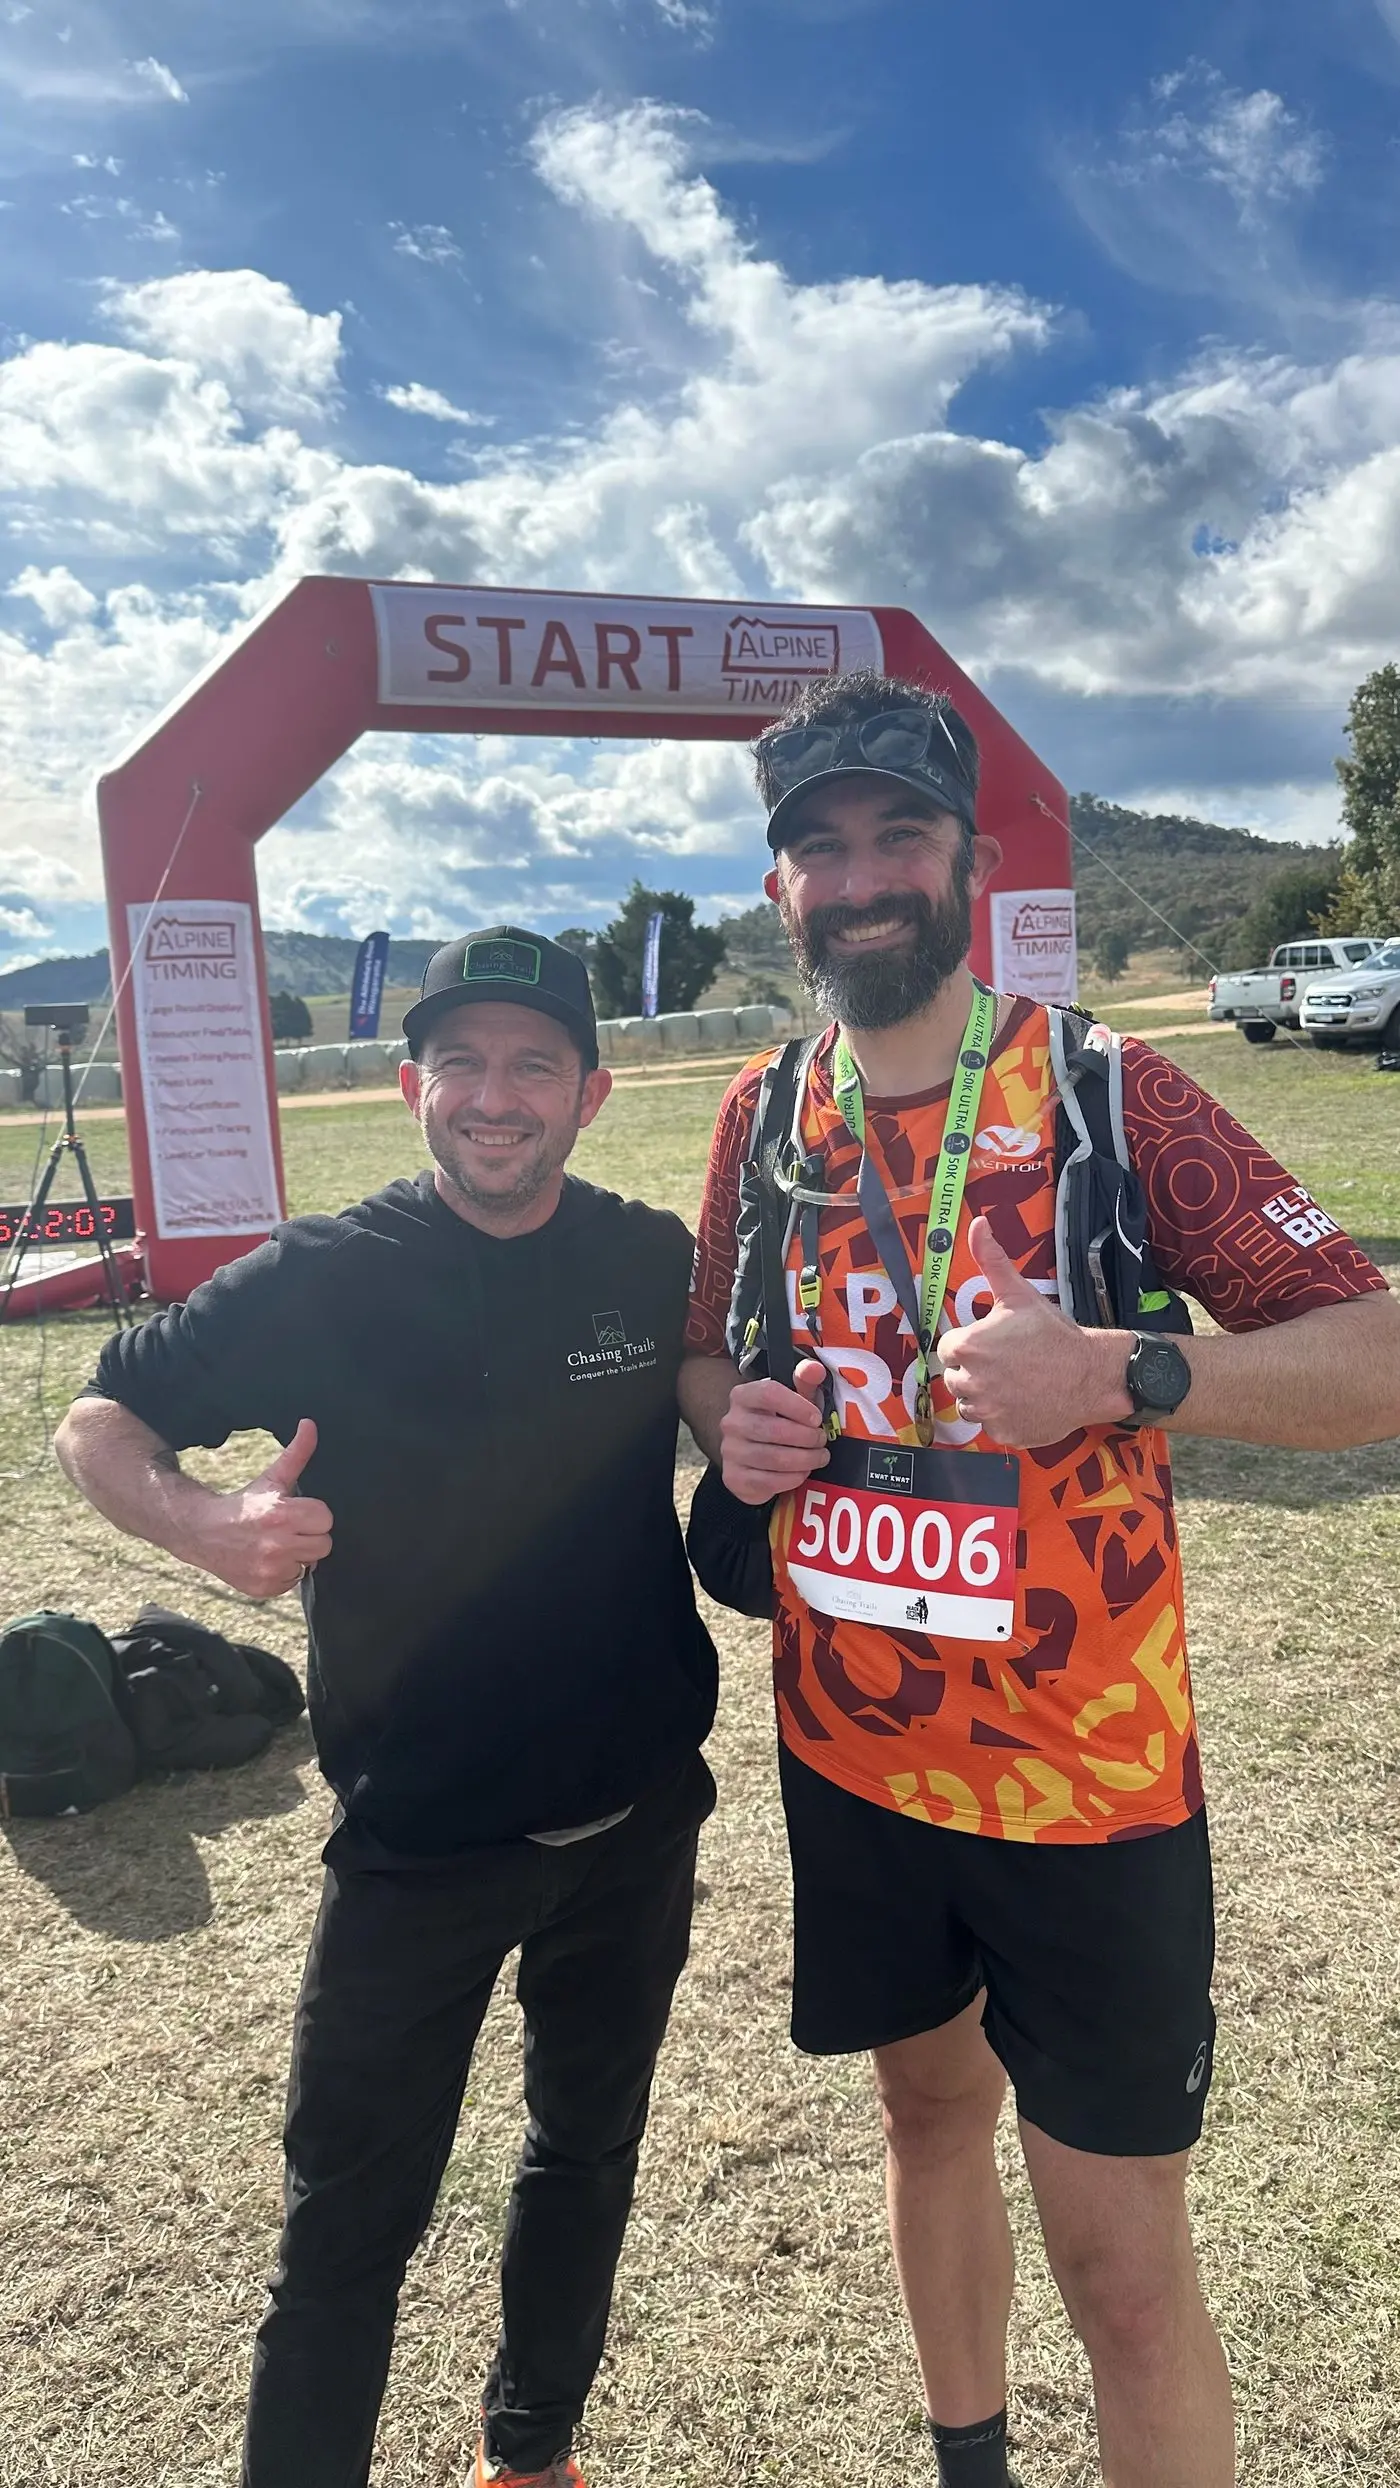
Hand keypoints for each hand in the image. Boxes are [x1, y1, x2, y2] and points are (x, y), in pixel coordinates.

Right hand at [186, 1418, 333, 1598]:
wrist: (202, 1532)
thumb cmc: (245, 1503)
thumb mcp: (272, 1478)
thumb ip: (297, 1453)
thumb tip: (311, 1424)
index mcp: (281, 1514)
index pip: (326, 1518)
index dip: (313, 1514)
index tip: (296, 1511)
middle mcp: (277, 1545)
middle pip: (324, 1544)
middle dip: (309, 1535)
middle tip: (287, 1529)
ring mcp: (270, 1570)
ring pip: (310, 1564)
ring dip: (298, 1556)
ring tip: (275, 1544)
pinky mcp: (264, 1588)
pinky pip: (293, 1582)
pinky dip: (283, 1573)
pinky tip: (266, 1560)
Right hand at [719, 1358, 828, 1505]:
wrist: (751, 1451)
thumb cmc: (778, 1420)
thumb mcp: (792, 1397)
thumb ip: (804, 1381)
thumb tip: (815, 1370)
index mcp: (743, 1396)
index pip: (769, 1393)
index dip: (798, 1406)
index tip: (817, 1418)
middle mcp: (731, 1422)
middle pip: (774, 1429)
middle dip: (807, 1438)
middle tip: (822, 1441)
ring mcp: (730, 1452)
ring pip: (774, 1458)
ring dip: (805, 1460)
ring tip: (818, 1457)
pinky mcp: (734, 1478)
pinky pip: (768, 1481)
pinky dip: (792, 1478)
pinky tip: (802, 1472)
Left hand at [936, 1218, 1133, 1446]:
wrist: (1091, 1374)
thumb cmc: (1053, 1333)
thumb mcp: (1019, 1295)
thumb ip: (991, 1260)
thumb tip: (977, 1224)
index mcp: (968, 1347)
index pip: (950, 1349)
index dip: (971, 1345)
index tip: (995, 1345)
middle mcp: (971, 1383)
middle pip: (956, 1378)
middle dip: (976, 1371)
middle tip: (1008, 1363)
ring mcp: (987, 1413)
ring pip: (970, 1404)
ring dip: (986, 1396)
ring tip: (1016, 1382)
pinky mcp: (1002, 1435)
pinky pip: (991, 1426)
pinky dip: (1003, 1418)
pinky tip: (1024, 1402)